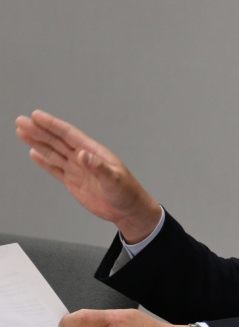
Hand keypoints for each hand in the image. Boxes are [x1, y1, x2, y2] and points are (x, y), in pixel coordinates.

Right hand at [15, 110, 161, 242]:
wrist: (128, 210)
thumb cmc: (127, 193)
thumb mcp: (115, 180)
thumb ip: (99, 167)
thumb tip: (83, 155)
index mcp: (94, 152)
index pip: (69, 135)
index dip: (53, 125)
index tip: (37, 116)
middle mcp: (84, 158)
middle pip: (57, 141)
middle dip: (39, 131)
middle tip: (21, 121)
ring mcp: (78, 169)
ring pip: (53, 152)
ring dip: (38, 142)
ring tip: (23, 132)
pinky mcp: (74, 182)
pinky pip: (55, 169)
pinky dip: (44, 161)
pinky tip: (34, 153)